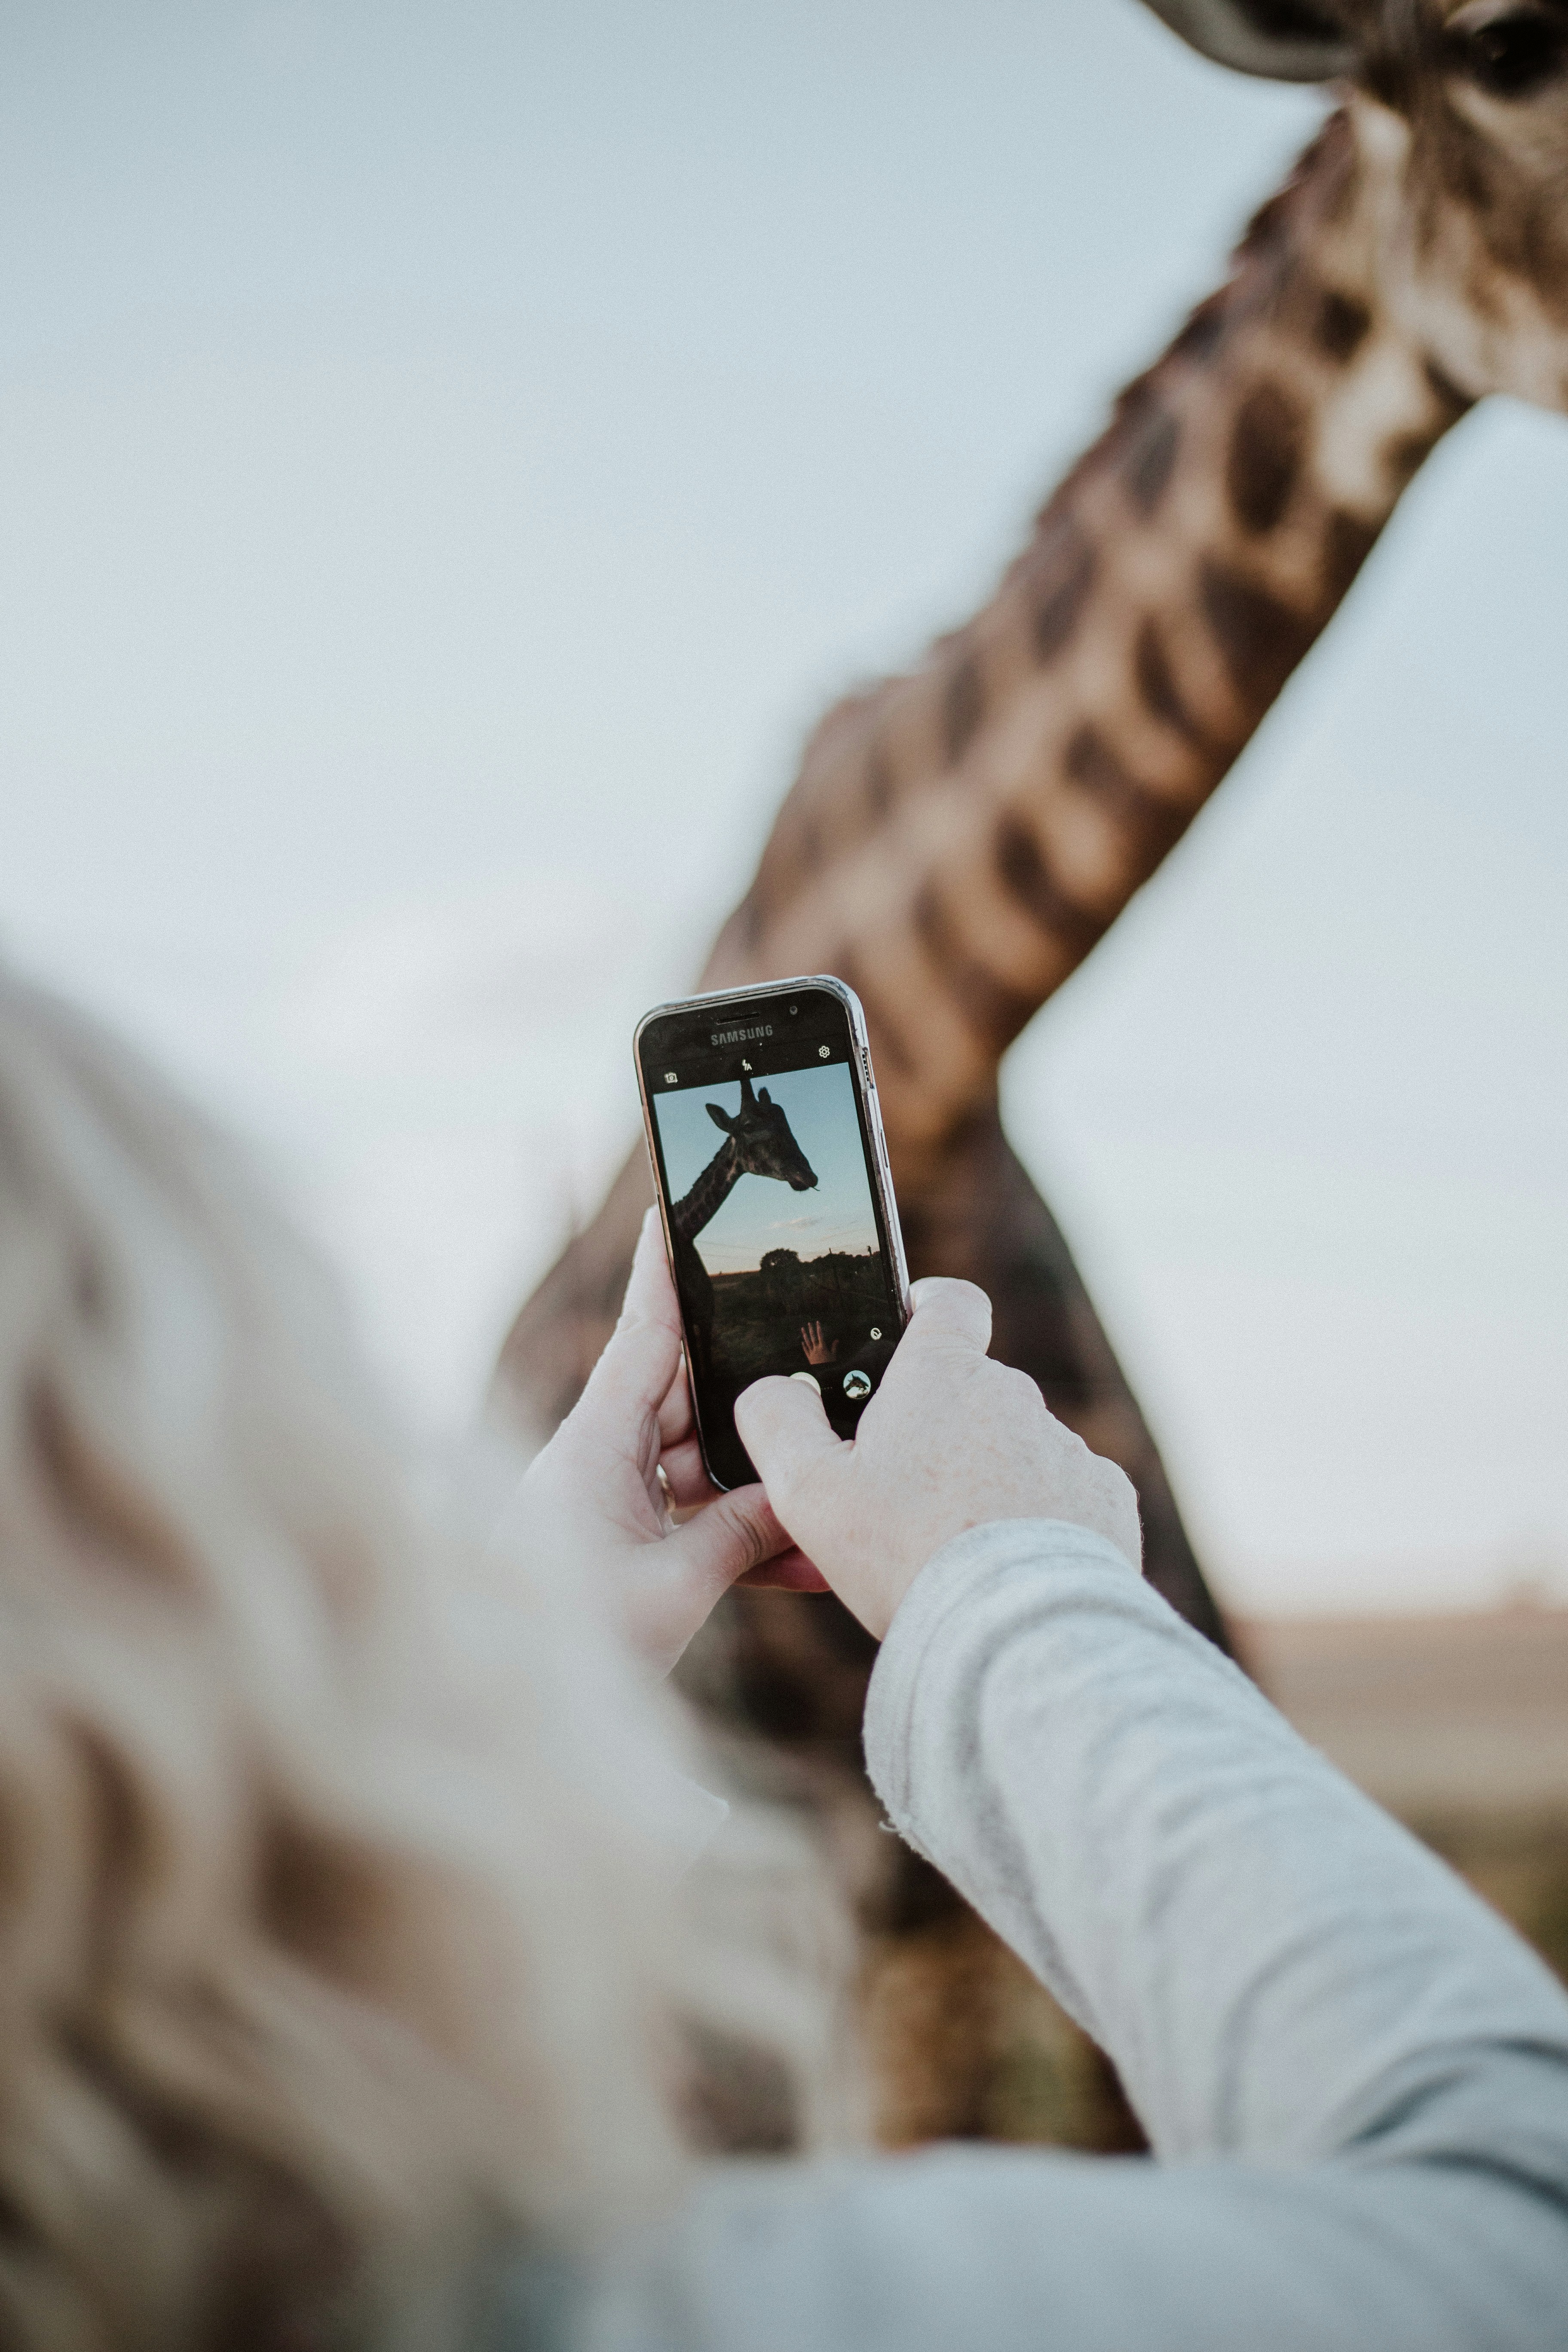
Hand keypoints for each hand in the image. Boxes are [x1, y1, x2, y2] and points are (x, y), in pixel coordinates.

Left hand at [518, 1210, 828, 1673]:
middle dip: (751, 1390)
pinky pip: (693, 1516)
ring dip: (755, 1480)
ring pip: (700, 1460)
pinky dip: (738, 1533)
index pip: (642, 1335)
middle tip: (813, 1366)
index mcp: (593, 1445)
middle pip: (686, 1395)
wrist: (500, 1717)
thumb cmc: (572, 1644)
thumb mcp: (671, 1590)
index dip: (665, 1272)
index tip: (679, 1208)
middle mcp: (599, 1459)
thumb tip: (800, 1493)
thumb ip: (741, 1536)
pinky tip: (797, 1560)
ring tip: (821, 1487)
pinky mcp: (622, 1542)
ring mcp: (610, 1500)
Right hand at [735, 1277, 1139, 1638]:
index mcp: (943, 1374)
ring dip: (987, 1478)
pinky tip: (1008, 1565)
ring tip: (953, 1545)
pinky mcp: (1105, 1500)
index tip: (907, 1333)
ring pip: (1014, 1447)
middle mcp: (1014, 1396)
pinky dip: (1038, 1519)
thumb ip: (776, 1422)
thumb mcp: (807, 1490)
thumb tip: (772, 1390)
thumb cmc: (905, 1555)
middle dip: (939, 1427)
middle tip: (899, 1493)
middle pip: (971, 1390)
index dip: (925, 1309)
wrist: (1015, 1632)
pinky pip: (1063, 1495)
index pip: (948, 1301)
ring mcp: (1065, 1448)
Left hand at [800, 1320, 837, 1365]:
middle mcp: (816, 1349)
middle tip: (809, 1323)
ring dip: (805, 1335)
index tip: (817, 1322)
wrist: (823, 1372)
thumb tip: (837, 1340)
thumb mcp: (833, 1355)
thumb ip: (834, 1347)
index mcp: (823, 1347)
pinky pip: (806, 1350)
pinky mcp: (809, 1357)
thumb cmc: (829, 1364)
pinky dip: (804, 1345)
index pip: (820, 1335)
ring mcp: (812, 1352)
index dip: (819, 1328)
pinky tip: (802, 1341)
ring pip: (807, 1342)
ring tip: (802, 1329)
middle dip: (811, 1329)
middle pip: (813, 1337)